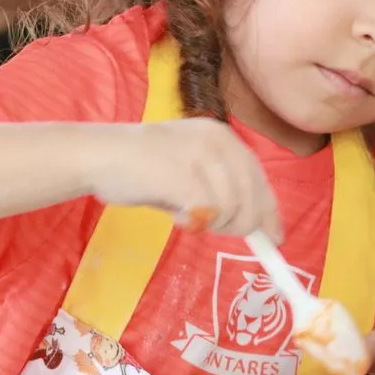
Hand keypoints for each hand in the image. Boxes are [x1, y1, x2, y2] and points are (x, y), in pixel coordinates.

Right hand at [89, 119, 281, 239]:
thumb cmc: (141, 165)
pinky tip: (178, 218)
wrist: (99, 155)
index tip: (275, 238)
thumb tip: (253, 223)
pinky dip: (195, 223)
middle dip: (243, 224)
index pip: (257, 176)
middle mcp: (218, 141)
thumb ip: (219, 187)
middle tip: (219, 232)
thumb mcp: (189, 168)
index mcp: (222, 136)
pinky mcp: (183, 176)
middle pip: (251, 195)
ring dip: (214, 225)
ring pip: (232, 208)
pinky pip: (207, 213)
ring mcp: (201, 157)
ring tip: (187, 218)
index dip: (269, 210)